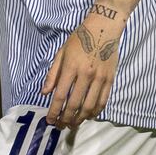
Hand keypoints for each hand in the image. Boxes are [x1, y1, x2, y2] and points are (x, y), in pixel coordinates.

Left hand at [43, 8, 121, 126]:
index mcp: (71, 68)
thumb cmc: (78, 40)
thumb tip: (44, 93)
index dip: (54, 111)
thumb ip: (52, 75)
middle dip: (66, 118)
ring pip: (90, 105)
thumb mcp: (60, 54)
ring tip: (73, 124)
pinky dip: (95, 111)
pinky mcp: (110, 79)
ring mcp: (100, 78)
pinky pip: (103, 100)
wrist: (104, 28)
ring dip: (80, 118)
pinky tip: (88, 116)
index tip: (49, 120)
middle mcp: (86, 75)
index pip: (60, 96)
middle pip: (74, 104)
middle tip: (60, 126)